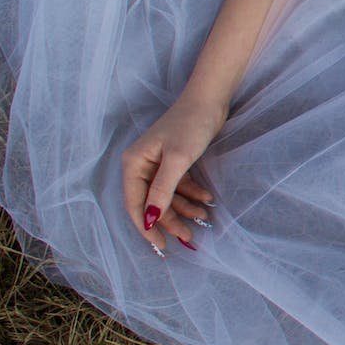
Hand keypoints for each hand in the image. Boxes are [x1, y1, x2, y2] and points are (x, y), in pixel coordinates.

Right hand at [120, 89, 224, 256]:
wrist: (210, 99)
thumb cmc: (190, 125)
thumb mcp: (177, 160)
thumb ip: (161, 191)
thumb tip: (148, 219)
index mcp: (134, 164)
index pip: (135, 204)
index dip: (146, 227)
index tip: (161, 245)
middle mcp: (142, 165)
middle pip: (152, 203)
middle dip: (171, 221)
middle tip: (189, 238)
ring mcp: (158, 163)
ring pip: (168, 196)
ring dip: (185, 208)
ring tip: (204, 218)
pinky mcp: (174, 160)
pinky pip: (179, 185)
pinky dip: (192, 193)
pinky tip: (207, 200)